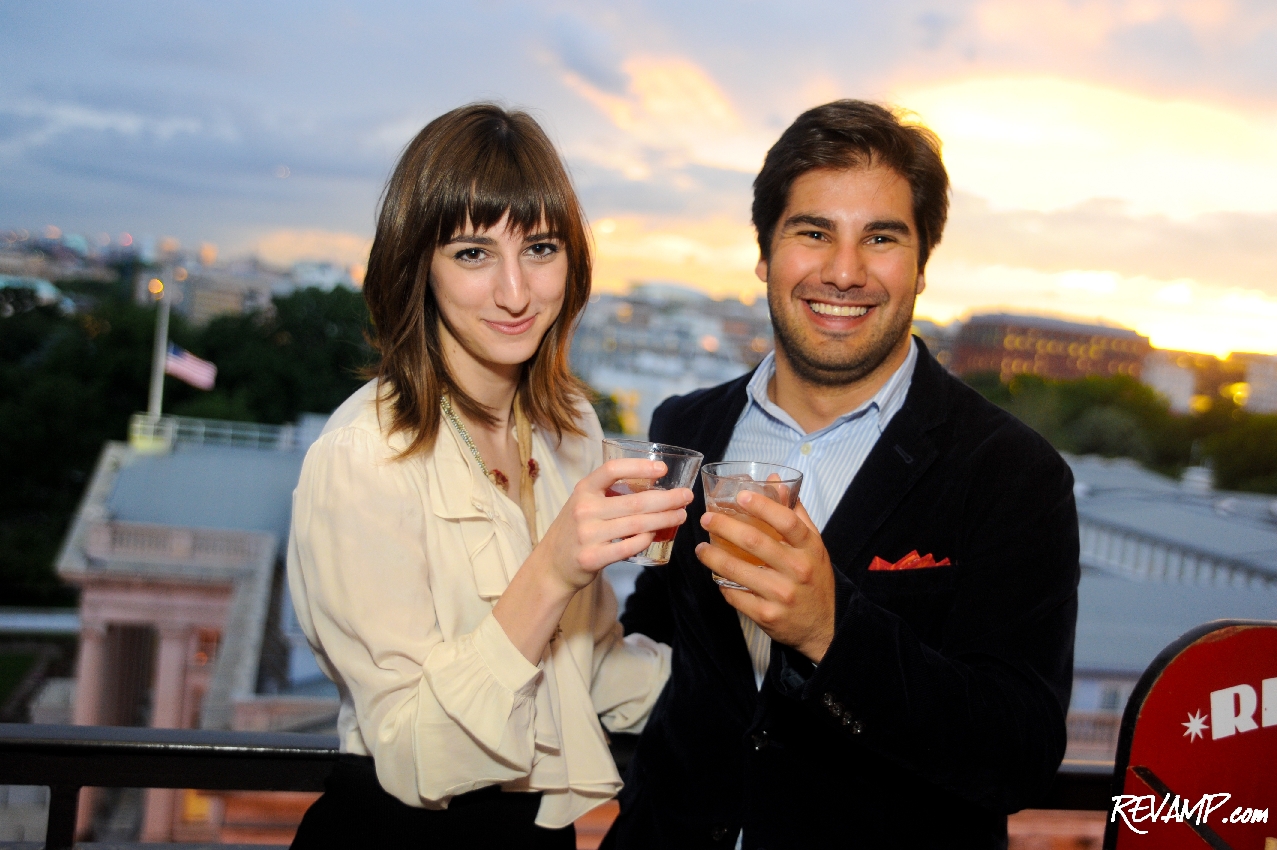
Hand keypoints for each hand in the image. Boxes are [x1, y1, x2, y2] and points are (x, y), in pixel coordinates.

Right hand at [535, 458, 692, 592]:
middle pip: (635, 501)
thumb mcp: (584, 503)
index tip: (663, 469)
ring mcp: (587, 534)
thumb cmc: (576, 530)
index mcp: (583, 489)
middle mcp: (584, 509)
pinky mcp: (591, 558)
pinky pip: (628, 547)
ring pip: (637, 524)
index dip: (639, 466)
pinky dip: (646, 539)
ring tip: (680, 515)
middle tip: (686, 497)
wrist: (551, 565)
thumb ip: (609, 493)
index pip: (612, 470)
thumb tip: (653, 483)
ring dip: (665, 519)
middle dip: (667, 498)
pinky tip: (656, 535)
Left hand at [696, 494, 834, 662]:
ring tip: (702, 548)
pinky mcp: (767, 615)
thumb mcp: (813, 545)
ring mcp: (781, 594)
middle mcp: (797, 570)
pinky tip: (715, 574)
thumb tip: (772, 481)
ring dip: (713, 557)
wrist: (825, 626)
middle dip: (724, 527)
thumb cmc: (814, 578)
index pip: (787, 522)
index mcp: (809, 548)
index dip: (763, 506)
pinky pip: (735, 596)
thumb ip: (794, 512)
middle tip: (707, 519)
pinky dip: (722, 584)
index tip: (741, 495)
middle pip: (755, 542)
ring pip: (738, 571)